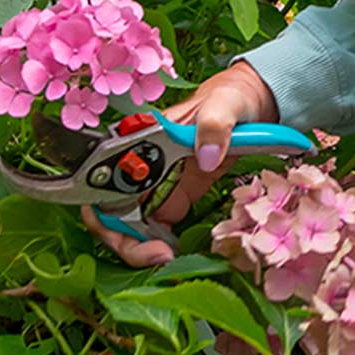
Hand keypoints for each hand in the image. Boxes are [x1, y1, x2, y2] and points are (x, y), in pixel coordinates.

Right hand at [82, 60, 278, 266]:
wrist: (253, 104)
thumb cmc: (233, 96)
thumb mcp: (226, 103)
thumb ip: (215, 125)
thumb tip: (206, 158)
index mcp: (141, 138)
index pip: (102, 178)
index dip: (107, 211)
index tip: (132, 231)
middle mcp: (141, 163)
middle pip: (110, 210)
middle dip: (124, 240)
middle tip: (157, 256)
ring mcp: (158, 181)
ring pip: (130, 223)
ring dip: (140, 247)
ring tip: (167, 258)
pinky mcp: (177, 195)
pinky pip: (156, 226)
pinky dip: (159, 244)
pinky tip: (175, 254)